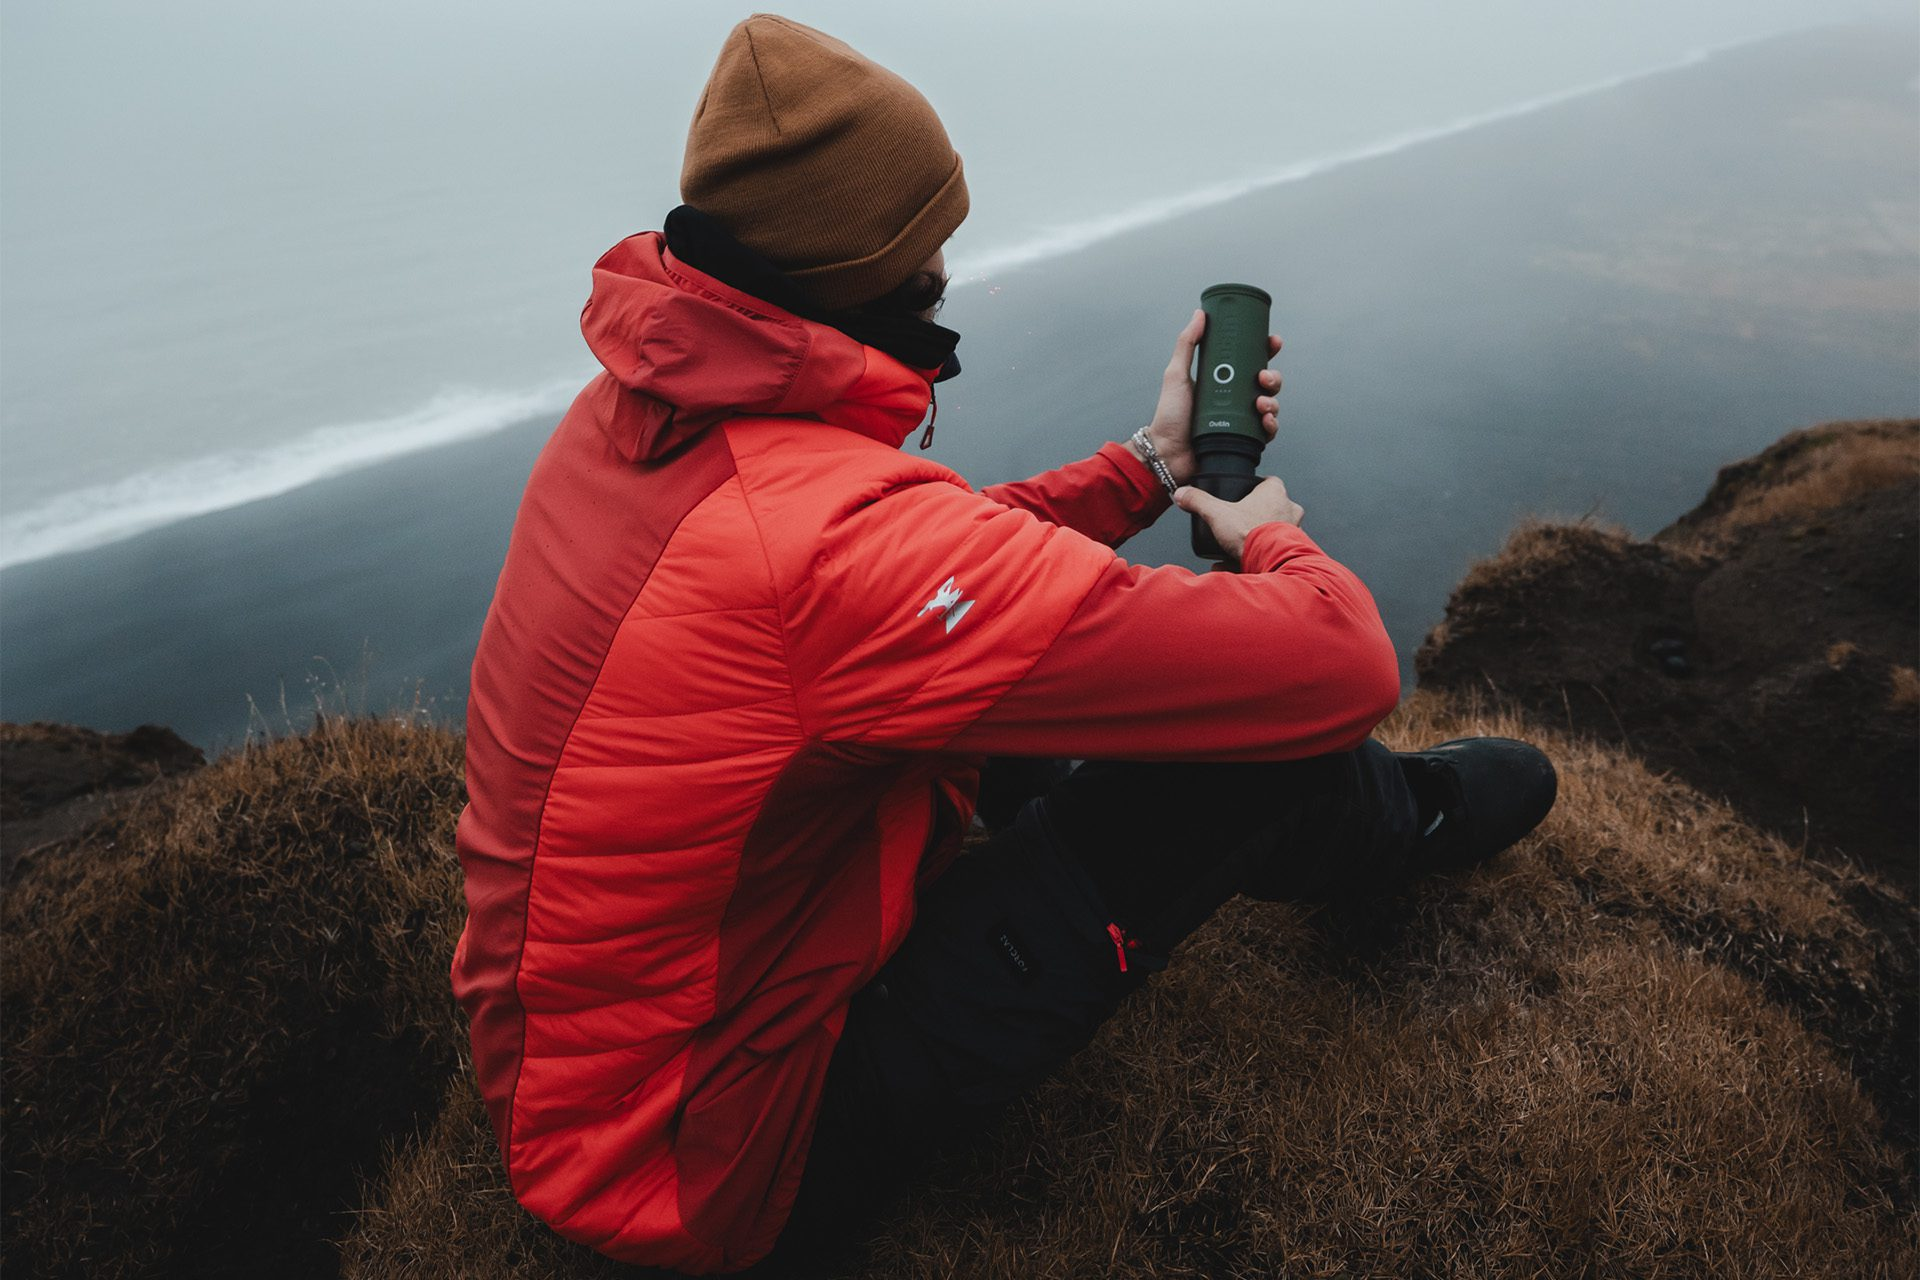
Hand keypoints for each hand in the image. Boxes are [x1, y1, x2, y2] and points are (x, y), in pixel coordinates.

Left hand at [1130, 309, 1282, 485]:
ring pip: (1271, 405)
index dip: (1266, 350)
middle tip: (1263, 377)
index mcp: (1224, 381)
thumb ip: (1187, 344)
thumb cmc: (1170, 415)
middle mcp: (1236, 399)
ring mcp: (1242, 421)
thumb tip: (1200, 314)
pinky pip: (1268, 431)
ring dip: (1273, 401)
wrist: (1167, 453)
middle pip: (1268, 382)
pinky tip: (1265, 420)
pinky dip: (1271, 425)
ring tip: (1261, 403)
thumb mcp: (1176, 374)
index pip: (1252, 362)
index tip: (1272, 341)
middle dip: (1274, 377)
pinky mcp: (1245, 441)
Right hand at [1173, 476, 1303, 564]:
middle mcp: (1289, 509)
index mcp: (1275, 493)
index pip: (1268, 481)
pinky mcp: (1291, 550)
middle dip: (1253, 514)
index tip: (1242, 493)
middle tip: (1236, 521)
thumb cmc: (1251, 534)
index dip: (1254, 487)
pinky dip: (1257, 556)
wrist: (1270, 563)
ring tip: (1233, 547)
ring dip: (1256, 536)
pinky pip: (1272, 550)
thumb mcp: (1216, 514)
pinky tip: (1234, 564)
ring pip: (1273, 529)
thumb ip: (1199, 502)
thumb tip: (1183, 494)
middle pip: (1270, 506)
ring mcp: (1294, 530)